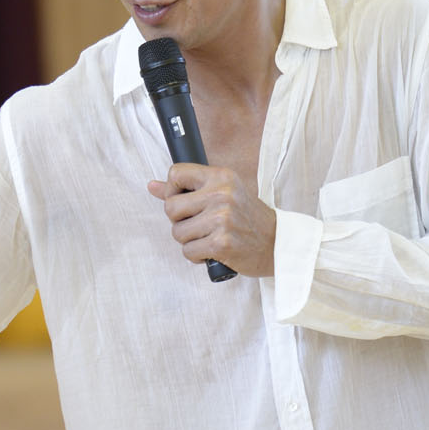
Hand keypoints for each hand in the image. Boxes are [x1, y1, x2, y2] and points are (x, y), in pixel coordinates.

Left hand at [148, 163, 276, 276]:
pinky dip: (196, 255)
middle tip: (198, 224)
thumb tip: (151, 186)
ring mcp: (222, 219)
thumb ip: (186, 189)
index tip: (185, 202)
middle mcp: (222, 194)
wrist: (277, 244)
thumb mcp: (222, 193)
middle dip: (178, 221)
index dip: (172, 191)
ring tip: (208, 237)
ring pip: (177, 232)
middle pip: (170, 207)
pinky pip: (187, 251)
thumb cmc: (246, 218)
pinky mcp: (221, 243)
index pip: (175, 173)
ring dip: (188, 240)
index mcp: (221, 176)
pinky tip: (211, 250)